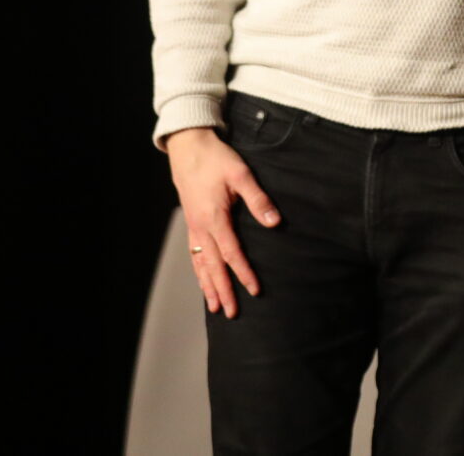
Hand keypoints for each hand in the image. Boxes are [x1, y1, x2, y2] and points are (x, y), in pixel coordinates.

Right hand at [167, 127, 280, 316]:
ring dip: (209, 286)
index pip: (232, 253)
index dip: (243, 273)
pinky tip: (204, 282)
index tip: (254, 290)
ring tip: (216, 308)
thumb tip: (275, 223)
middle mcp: (201, 228)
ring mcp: (194, 227)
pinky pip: (194, 255)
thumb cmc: (217, 160)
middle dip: (223, 290)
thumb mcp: (241, 175)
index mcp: (215, 218)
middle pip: (213, 266)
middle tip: (232, 313)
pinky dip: (199, 272)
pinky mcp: (192, 224)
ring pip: (201, 264)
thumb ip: (258, 200)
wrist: (188, 150)